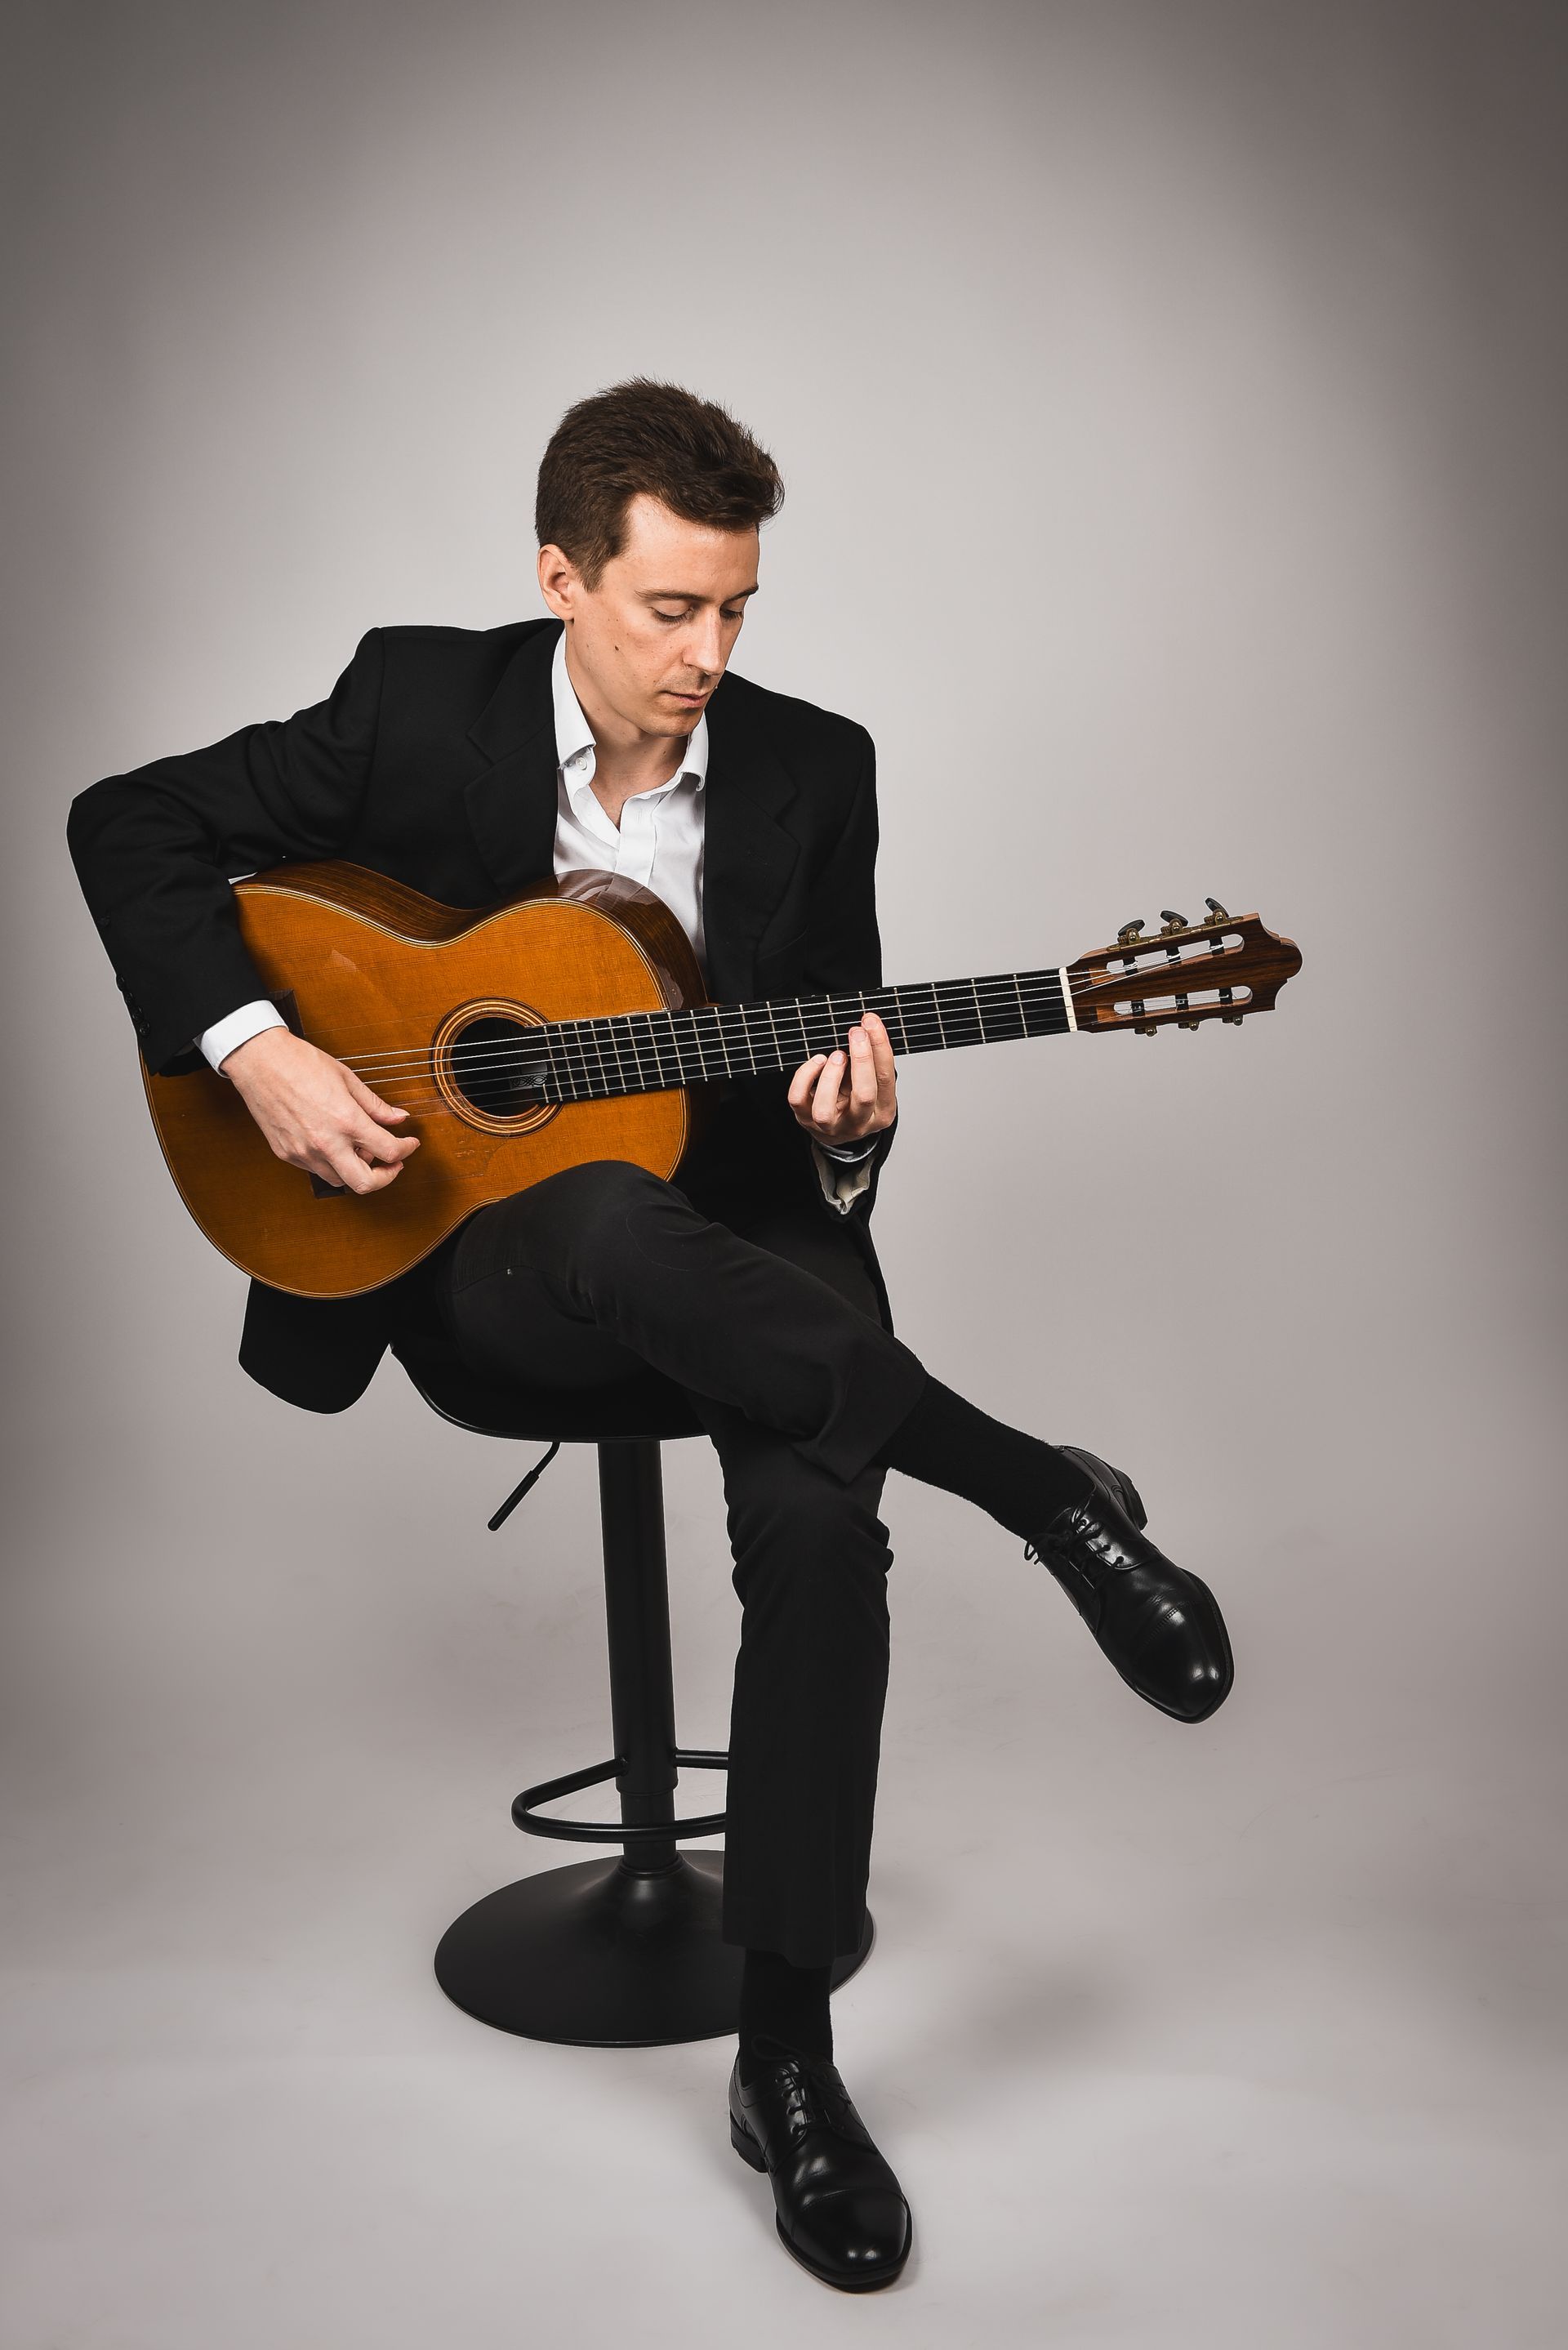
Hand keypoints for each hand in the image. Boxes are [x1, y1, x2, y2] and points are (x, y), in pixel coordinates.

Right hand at [222, 1026, 418, 1194]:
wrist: (258, 1060)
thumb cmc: (300, 1063)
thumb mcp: (347, 1079)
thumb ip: (375, 1105)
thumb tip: (398, 1118)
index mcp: (346, 1121)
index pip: (389, 1151)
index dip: (406, 1150)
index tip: (409, 1144)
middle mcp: (325, 1143)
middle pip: (365, 1184)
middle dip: (385, 1177)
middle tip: (391, 1164)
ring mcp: (303, 1152)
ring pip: (339, 1181)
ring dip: (355, 1170)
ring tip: (358, 1149)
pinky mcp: (286, 1154)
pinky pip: (316, 1170)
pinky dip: (331, 1163)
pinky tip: (333, 1144)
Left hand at [787, 1011, 896, 1148]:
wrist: (838, 1132)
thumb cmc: (856, 1099)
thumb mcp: (872, 1084)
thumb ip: (871, 1063)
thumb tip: (865, 1027)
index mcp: (882, 1112)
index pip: (886, 1079)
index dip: (880, 1047)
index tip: (871, 1023)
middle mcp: (858, 1123)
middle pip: (864, 1095)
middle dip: (861, 1058)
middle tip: (856, 1032)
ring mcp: (830, 1126)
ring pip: (824, 1108)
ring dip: (830, 1075)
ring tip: (836, 1055)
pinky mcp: (806, 1120)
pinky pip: (798, 1099)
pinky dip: (805, 1075)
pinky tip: (817, 1061)